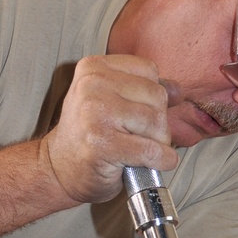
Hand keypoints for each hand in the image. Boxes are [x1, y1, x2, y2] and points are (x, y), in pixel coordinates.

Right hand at [43, 55, 180, 203]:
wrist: (58, 169)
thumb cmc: (88, 136)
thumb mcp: (111, 101)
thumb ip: (143, 91)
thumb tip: (178, 90)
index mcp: (94, 67)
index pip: (150, 71)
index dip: (151, 97)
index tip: (135, 114)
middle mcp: (92, 85)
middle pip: (157, 96)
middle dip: (157, 122)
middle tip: (139, 137)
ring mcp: (96, 114)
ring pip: (157, 122)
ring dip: (158, 143)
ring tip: (139, 149)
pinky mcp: (103, 144)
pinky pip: (152, 150)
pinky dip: (161, 160)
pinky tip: (153, 163)